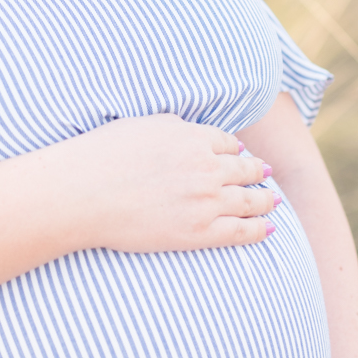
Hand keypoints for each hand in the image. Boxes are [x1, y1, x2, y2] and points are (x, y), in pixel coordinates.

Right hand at [61, 114, 278, 254]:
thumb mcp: (143, 124)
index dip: (236, 151)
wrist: (84, 193)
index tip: (241, 156)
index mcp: (193, 137)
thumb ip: (175, 126)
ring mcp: (206, 200)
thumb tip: (193, 131)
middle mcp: (207, 167)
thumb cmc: (103, 156)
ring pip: (250, 199)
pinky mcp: (199, 232)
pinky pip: (241, 231)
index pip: (228, 144)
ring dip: (266, 199)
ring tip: (273, 201)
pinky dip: (260, 229)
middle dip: (259, 172)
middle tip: (267, 175)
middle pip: (246, 170)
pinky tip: (269, 228)